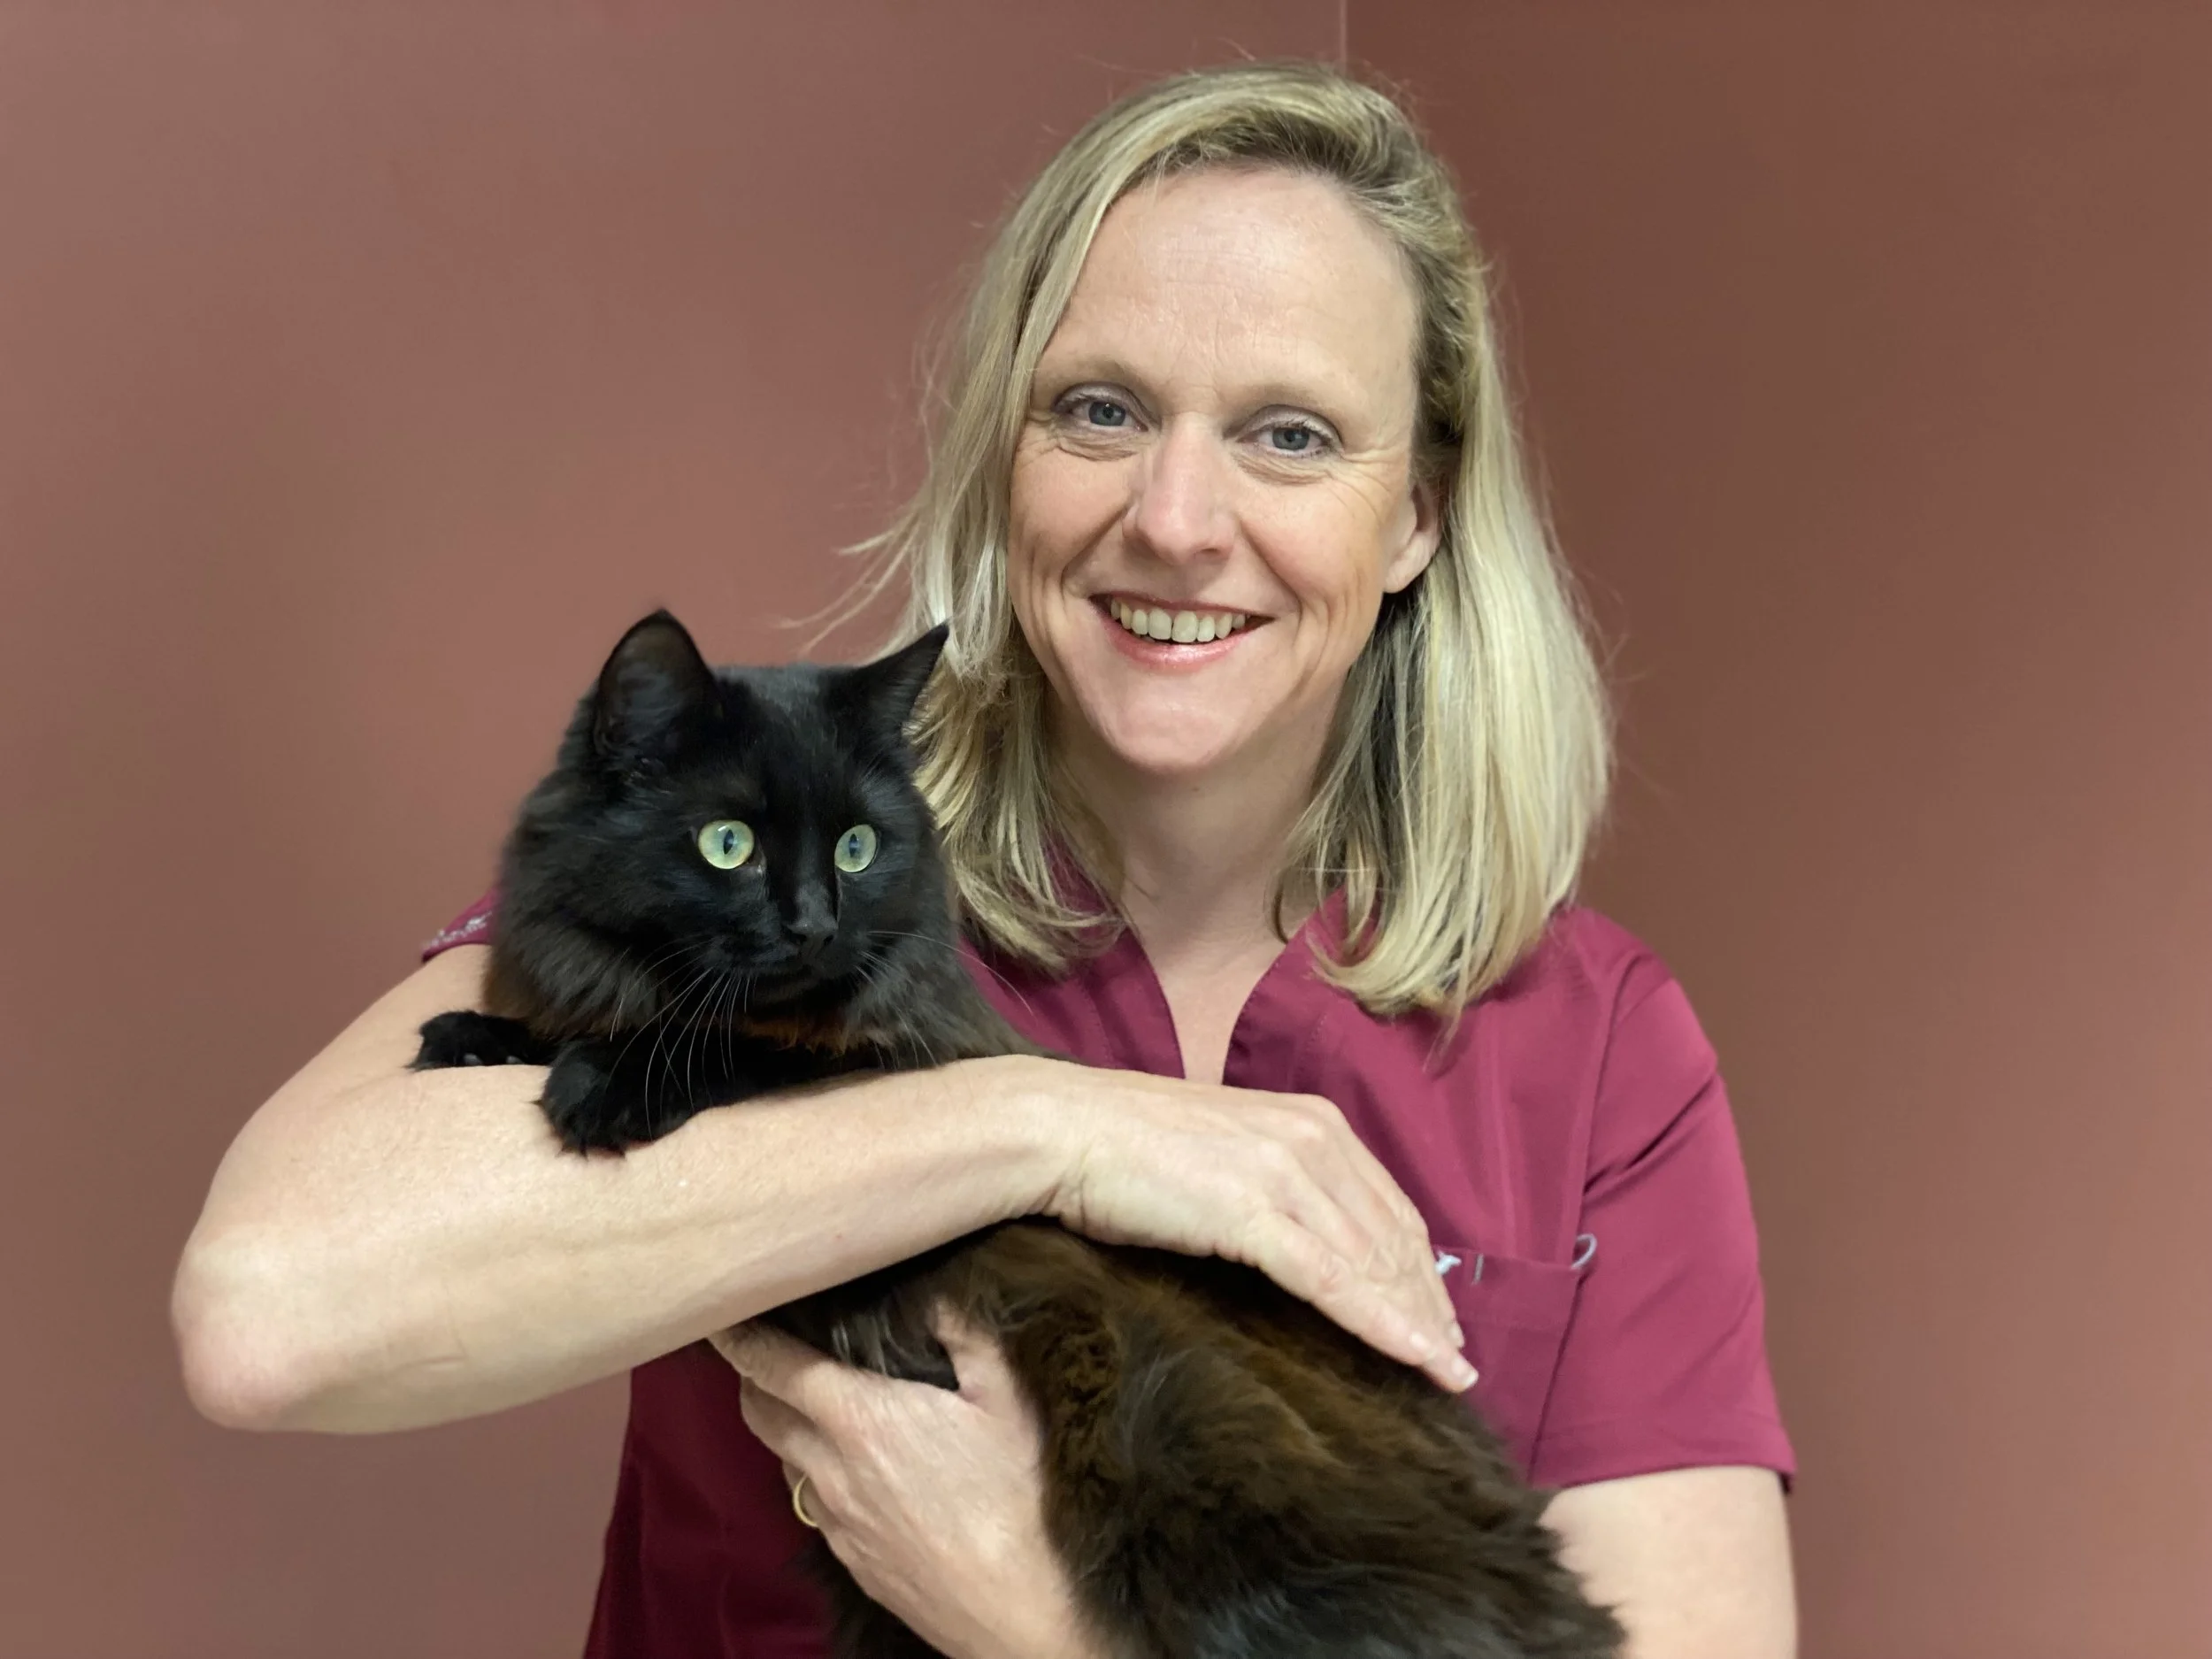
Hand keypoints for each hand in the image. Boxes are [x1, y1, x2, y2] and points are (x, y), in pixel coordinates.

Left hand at [714, 1315, 1107, 1658]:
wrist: (1019, 1612)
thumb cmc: (1018, 1498)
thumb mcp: (1007, 1398)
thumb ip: (968, 1334)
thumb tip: (936, 1292)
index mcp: (859, 1418)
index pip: (772, 1367)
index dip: (742, 1336)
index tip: (727, 1315)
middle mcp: (830, 1470)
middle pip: (760, 1415)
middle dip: (752, 1377)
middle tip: (768, 1349)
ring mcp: (836, 1523)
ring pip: (784, 1463)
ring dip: (785, 1428)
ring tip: (814, 1405)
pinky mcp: (852, 1562)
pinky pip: (814, 1506)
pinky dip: (815, 1475)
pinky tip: (853, 1470)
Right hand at [1000, 1055, 1473, 1391]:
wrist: (1065, 1130)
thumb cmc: (1130, 1149)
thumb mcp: (1227, 1156)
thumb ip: (1277, 1184)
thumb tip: (1303, 1235)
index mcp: (1311, 1123)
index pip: (1389, 1205)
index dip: (1419, 1267)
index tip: (1439, 1316)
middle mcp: (1313, 1141)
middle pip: (1393, 1236)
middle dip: (1428, 1302)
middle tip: (1452, 1360)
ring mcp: (1285, 1174)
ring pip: (1372, 1261)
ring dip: (1416, 1321)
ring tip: (1443, 1373)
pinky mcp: (1253, 1212)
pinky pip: (1332, 1279)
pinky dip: (1380, 1322)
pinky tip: (1411, 1357)